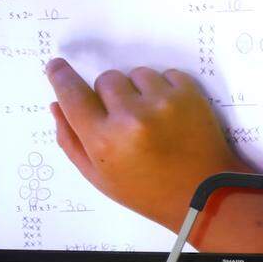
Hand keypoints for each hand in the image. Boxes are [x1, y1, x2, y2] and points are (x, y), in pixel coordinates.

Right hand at [45, 58, 249, 231]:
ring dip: (139, 91)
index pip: (72, 94)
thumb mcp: (102, 178)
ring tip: (152, 120)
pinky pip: (165, 74)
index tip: (58, 67)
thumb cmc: (149, 191)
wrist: (205, 194)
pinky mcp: (189, 95)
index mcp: (105, 141)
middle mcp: (131, 117)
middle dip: (111, 96)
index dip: (62, 77)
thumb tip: (57, 104)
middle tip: (127, 122)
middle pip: (105, 80)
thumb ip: (72, 141)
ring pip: (136, 74)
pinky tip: (170, 115)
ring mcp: (163, 103)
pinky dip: (164, 90)